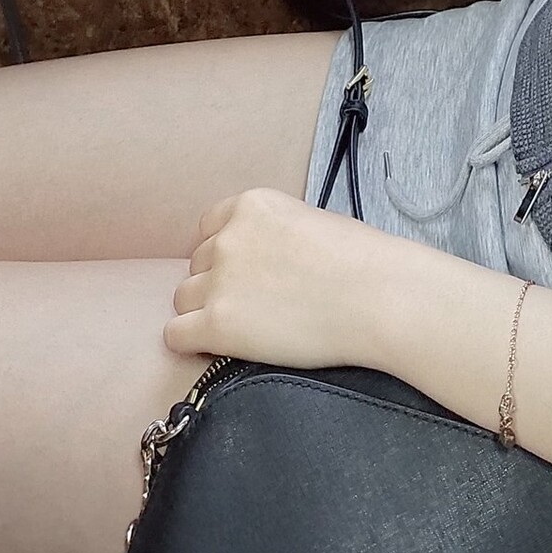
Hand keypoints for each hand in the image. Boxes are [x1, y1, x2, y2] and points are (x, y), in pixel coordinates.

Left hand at [164, 185, 405, 366]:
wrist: (376, 295)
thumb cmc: (360, 260)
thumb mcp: (309, 221)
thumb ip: (272, 232)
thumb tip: (263, 256)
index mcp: (250, 205)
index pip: (209, 229)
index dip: (225, 255)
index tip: (244, 272)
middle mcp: (227, 237)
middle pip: (197, 266)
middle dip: (218, 284)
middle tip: (253, 303)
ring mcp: (219, 280)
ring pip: (184, 299)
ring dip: (206, 312)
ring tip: (244, 327)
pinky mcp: (217, 324)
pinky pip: (176, 335)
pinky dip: (193, 343)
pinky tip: (220, 347)